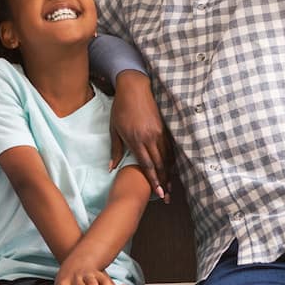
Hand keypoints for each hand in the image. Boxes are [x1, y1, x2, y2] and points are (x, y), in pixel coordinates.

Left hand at [109, 72, 167, 199]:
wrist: (134, 88)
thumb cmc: (121, 108)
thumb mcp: (114, 129)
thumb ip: (116, 149)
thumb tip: (112, 167)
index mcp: (136, 139)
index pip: (147, 165)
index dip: (153, 180)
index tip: (158, 193)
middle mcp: (150, 138)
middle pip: (159, 164)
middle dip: (164, 182)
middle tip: (167, 197)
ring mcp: (159, 132)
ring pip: (167, 157)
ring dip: (169, 173)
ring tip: (170, 187)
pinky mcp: (165, 127)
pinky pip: (170, 148)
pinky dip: (172, 160)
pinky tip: (172, 169)